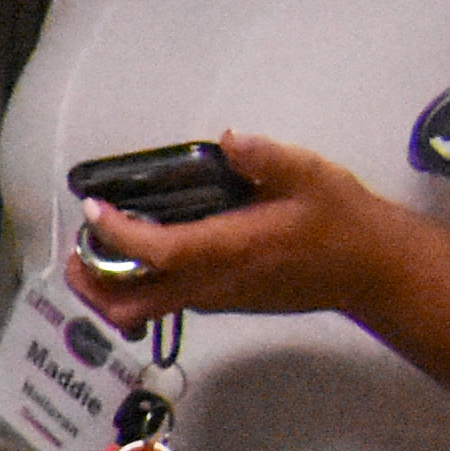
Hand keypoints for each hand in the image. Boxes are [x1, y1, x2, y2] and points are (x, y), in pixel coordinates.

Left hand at [66, 132, 422, 327]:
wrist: (370, 269)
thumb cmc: (340, 221)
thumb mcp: (311, 176)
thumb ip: (267, 157)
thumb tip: (231, 138)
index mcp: (226, 252)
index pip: (154, 252)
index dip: (115, 234)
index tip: (94, 208)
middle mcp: (210, 284)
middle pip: (128, 305)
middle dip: (92, 282)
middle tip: (79, 246)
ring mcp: (212, 299)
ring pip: (141, 312)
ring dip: (108, 288)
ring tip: (96, 250)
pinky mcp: (219, 302)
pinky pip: (163, 303)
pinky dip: (135, 287)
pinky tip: (138, 252)